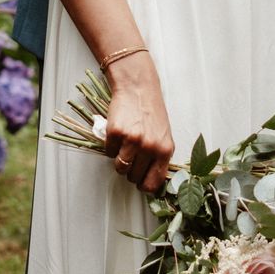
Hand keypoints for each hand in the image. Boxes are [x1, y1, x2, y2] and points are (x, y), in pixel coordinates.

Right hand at [104, 60, 174, 190]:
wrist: (138, 87)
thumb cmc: (151, 112)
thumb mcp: (163, 136)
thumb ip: (159, 157)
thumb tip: (149, 180)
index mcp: (165, 150)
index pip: (153, 183)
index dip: (143, 185)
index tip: (139, 182)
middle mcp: (150, 147)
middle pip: (133, 177)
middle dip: (130, 170)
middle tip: (131, 157)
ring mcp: (132, 140)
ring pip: (120, 168)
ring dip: (119, 161)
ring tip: (124, 147)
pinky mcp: (116, 133)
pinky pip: (109, 152)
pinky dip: (111, 147)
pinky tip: (118, 134)